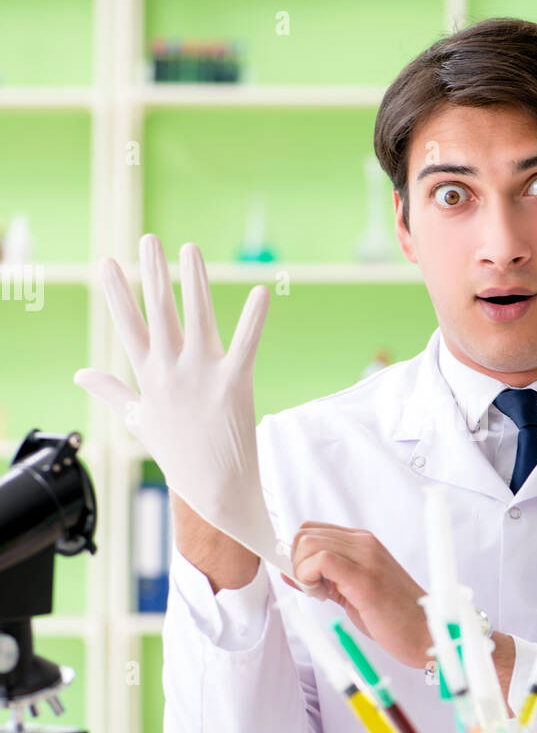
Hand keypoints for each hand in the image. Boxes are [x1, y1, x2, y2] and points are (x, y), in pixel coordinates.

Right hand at [74, 234, 305, 585]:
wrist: (218, 494)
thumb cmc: (181, 457)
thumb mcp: (141, 421)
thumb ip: (112, 392)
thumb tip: (79, 374)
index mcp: (149, 379)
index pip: (128, 327)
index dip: (118, 294)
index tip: (108, 261)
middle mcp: (172, 373)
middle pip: (159, 314)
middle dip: (153, 273)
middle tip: (149, 238)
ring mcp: (202, 377)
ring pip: (197, 318)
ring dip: (194, 281)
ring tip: (190, 248)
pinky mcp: (235, 384)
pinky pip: (246, 344)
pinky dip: (254, 318)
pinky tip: (261, 291)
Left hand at [281, 522, 429, 667]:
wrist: (425, 633)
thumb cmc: (392, 616)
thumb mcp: (351, 591)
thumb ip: (324, 578)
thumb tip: (289, 571)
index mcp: (363, 543)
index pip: (312, 530)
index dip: (299, 554)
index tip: (306, 579)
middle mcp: (364, 543)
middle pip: (305, 534)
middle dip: (297, 563)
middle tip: (313, 588)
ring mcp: (366, 557)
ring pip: (309, 543)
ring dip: (303, 571)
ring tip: (321, 593)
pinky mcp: (365, 578)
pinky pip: (323, 560)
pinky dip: (310, 577)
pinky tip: (322, 595)